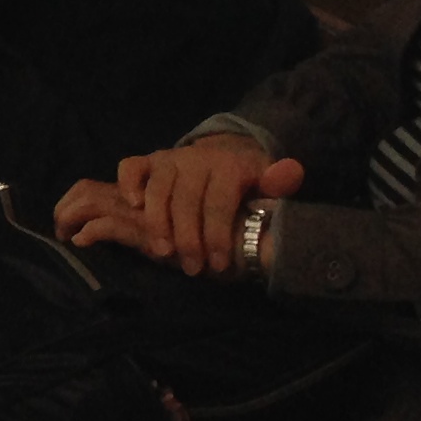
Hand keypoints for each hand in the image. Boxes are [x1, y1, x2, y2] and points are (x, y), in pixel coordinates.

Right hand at [61, 135, 305, 274]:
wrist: (227, 152)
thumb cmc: (249, 180)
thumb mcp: (271, 180)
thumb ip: (280, 182)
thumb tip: (292, 172)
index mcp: (227, 166)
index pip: (217, 203)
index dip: (216, 235)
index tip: (218, 265)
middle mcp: (195, 159)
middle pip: (185, 200)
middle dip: (187, 238)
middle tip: (191, 268)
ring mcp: (169, 158)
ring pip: (157, 189)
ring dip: (157, 223)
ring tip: (163, 252)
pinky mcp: (149, 160)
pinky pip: (131, 167)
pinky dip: (128, 184)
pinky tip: (134, 208)